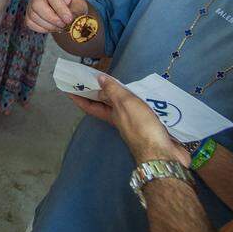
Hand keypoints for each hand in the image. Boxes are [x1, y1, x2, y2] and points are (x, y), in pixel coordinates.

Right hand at [25, 0, 89, 33]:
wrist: (64, 9)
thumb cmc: (72, 4)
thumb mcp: (79, 5)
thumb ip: (77, 11)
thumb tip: (70, 20)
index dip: (60, 9)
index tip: (69, 20)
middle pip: (37, 4)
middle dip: (51, 18)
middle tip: (63, 25)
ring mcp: (31, 3)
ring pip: (33, 15)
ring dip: (48, 26)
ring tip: (60, 27)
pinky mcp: (28, 14)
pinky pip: (30, 23)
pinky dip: (42, 29)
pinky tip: (52, 27)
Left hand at [68, 75, 188, 165]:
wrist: (164, 153)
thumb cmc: (141, 127)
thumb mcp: (125, 104)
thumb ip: (113, 91)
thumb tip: (98, 79)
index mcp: (110, 115)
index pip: (89, 106)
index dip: (78, 97)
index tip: (68, 89)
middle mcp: (120, 119)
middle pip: (106, 105)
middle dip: (99, 93)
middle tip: (94, 79)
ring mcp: (136, 123)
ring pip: (124, 106)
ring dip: (121, 95)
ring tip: (119, 82)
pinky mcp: (150, 124)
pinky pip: (141, 110)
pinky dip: (139, 101)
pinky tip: (143, 95)